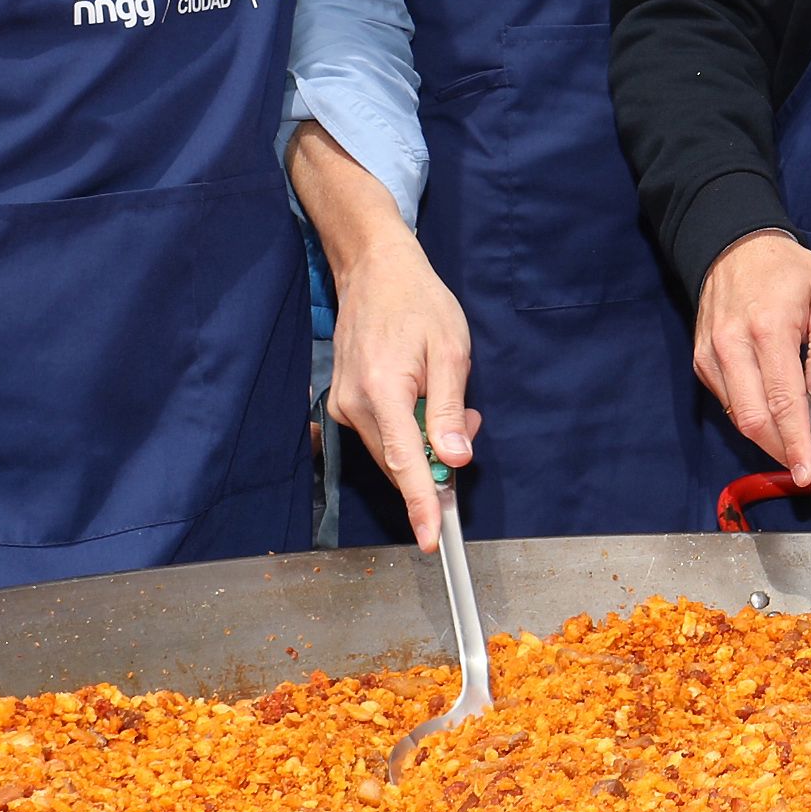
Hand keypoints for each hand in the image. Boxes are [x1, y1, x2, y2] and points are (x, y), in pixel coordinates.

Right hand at [328, 200, 477, 545]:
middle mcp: (354, 405)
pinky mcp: (345, 404)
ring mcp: (344, 406)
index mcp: (382, 391)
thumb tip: (454, 459)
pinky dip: (409, 428)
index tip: (430, 539)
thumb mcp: (451, 351)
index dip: (421, 504)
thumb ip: (449, 410)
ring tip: (445, 396)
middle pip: (401, 463)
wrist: (375, 271)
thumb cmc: (418, 303)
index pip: (405, 463)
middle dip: (438, 456)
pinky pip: (384, 435)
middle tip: (466, 418)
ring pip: (393, 451)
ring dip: (425, 440)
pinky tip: (423, 395)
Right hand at [697, 230, 810, 480]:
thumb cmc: (789, 273)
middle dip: (780, 451)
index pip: (783, 400)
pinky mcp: (701, 361)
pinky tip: (770, 412)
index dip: (796, 443)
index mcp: (769, 328)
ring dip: (766, 437)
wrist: (734, 247)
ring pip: (737, 416)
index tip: (807, 473)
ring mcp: (711, 355)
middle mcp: (732, 345)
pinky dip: (750, 415)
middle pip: (753, 419)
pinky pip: (726, 402)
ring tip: (793, 442)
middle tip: (804, 467)